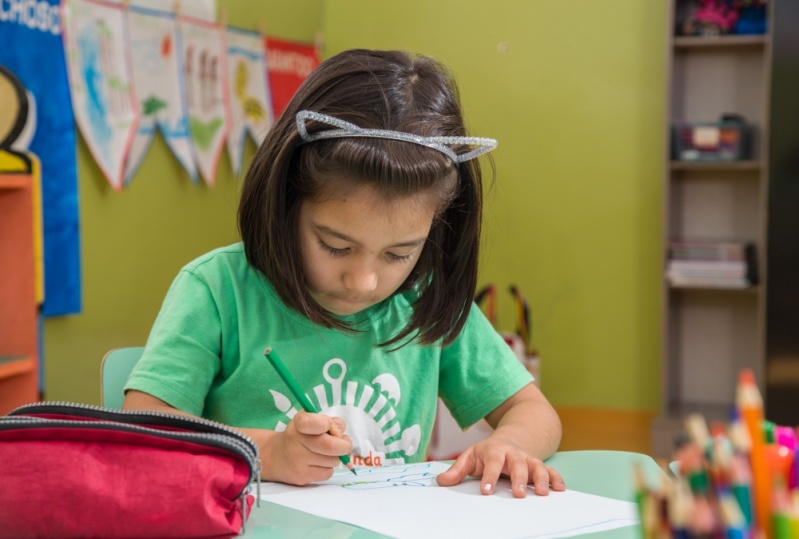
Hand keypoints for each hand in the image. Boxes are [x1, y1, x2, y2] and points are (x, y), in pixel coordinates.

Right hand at [258, 411, 351, 485]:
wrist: (275, 457)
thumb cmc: (300, 435)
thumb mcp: (310, 420)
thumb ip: (329, 421)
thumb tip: (340, 432)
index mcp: (298, 424)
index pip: (310, 423)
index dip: (326, 424)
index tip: (329, 425)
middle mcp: (295, 442)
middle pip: (329, 446)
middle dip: (344, 445)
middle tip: (344, 443)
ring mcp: (298, 461)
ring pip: (332, 461)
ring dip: (335, 457)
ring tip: (326, 453)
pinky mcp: (301, 477)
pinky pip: (327, 473)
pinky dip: (328, 468)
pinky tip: (319, 464)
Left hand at [435, 435, 565, 497]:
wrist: (510, 438)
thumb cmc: (487, 452)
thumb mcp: (470, 457)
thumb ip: (457, 470)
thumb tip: (441, 481)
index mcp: (494, 451)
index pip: (491, 463)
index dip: (488, 476)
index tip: (486, 490)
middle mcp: (513, 454)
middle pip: (517, 464)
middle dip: (518, 478)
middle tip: (518, 494)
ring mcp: (527, 458)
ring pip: (536, 465)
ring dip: (541, 478)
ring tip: (543, 493)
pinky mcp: (538, 464)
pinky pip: (550, 470)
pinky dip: (556, 478)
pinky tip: (560, 489)